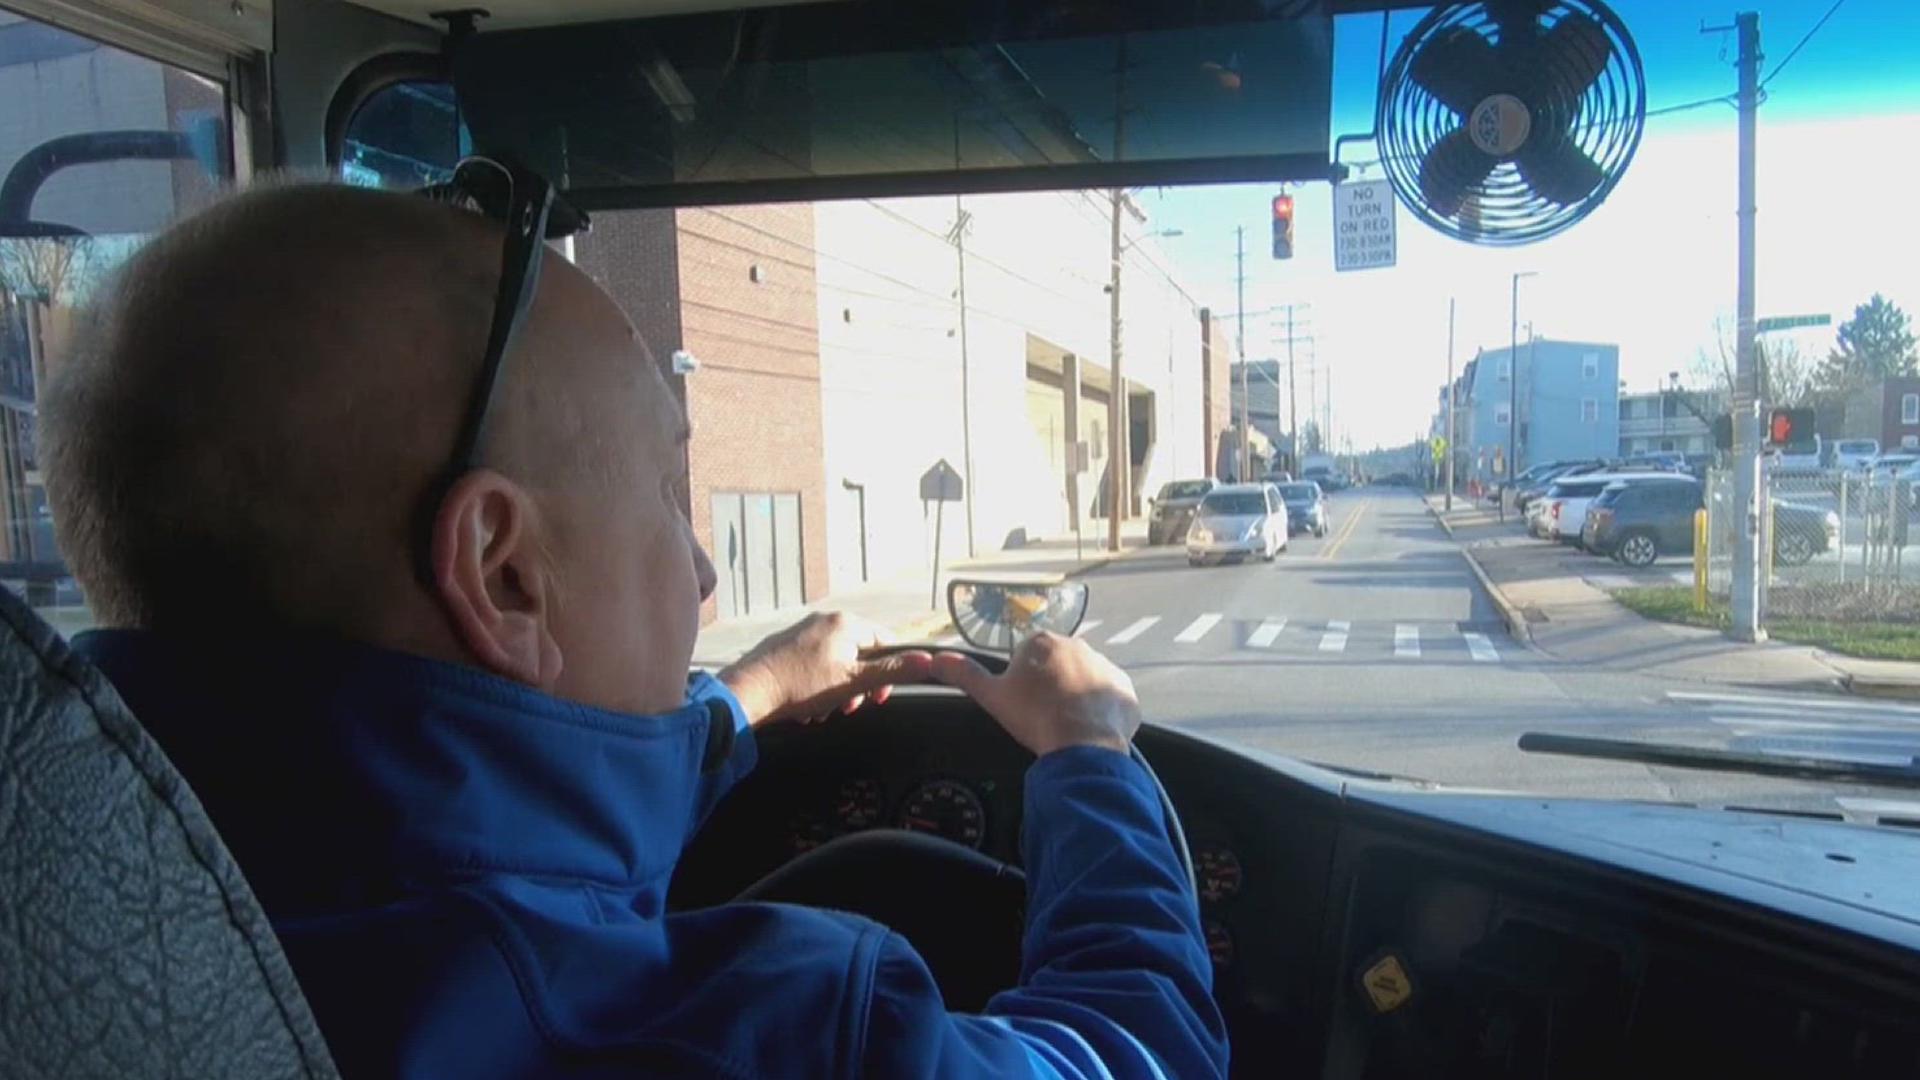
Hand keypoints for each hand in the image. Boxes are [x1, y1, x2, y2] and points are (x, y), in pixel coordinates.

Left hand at [719, 612, 932, 725]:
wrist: (751, 691)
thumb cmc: (801, 686)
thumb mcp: (853, 681)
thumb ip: (892, 672)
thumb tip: (928, 661)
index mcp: (846, 623)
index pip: (885, 641)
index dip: (889, 672)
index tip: (879, 696)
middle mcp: (825, 620)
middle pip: (860, 653)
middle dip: (859, 684)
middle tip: (850, 706)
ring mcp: (803, 631)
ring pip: (836, 661)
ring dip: (837, 689)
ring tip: (825, 709)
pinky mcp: (786, 645)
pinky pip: (814, 664)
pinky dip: (817, 685)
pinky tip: (807, 705)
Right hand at [930, 632, 1139, 756]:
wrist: (1081, 744)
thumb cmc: (1033, 716)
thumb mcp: (991, 696)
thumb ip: (964, 674)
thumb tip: (936, 659)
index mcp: (1043, 642)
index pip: (1027, 658)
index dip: (1023, 683)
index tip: (1023, 705)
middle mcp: (1078, 646)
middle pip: (1058, 667)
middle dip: (1052, 687)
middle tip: (1043, 717)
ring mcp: (1106, 667)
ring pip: (1085, 682)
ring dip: (1077, 699)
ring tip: (1066, 727)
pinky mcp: (1125, 690)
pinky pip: (1109, 699)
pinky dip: (1101, 713)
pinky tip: (1089, 731)